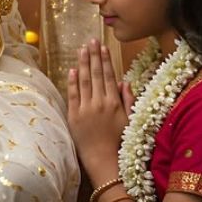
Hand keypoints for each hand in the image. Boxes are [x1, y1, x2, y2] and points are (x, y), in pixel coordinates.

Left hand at [67, 39, 127, 183]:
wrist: (104, 161)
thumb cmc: (120, 142)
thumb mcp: (130, 120)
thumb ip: (128, 99)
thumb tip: (124, 81)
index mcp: (114, 102)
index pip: (108, 75)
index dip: (105, 60)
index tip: (102, 46)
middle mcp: (99, 102)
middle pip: (95, 74)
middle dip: (93, 56)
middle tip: (91, 40)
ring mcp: (85, 109)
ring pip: (83, 81)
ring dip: (82, 63)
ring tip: (81, 49)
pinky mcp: (74, 117)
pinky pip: (72, 95)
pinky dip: (72, 81)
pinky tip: (72, 69)